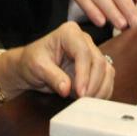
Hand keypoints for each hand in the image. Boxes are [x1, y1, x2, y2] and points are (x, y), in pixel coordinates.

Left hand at [0, 21, 114, 99]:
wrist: (30, 66)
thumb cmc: (31, 61)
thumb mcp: (37, 67)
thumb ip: (52, 76)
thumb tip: (66, 88)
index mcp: (69, 32)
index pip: (83, 52)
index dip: (84, 74)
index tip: (80, 93)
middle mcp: (84, 39)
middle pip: (98, 61)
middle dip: (93, 84)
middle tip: (83, 101)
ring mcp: (91, 52)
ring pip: (106, 70)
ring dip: (100, 89)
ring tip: (88, 103)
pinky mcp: (94, 65)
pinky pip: (107, 77)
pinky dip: (103, 90)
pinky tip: (93, 100)